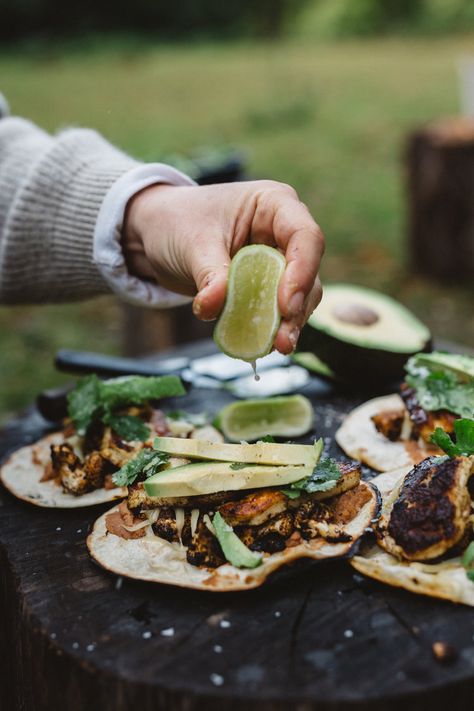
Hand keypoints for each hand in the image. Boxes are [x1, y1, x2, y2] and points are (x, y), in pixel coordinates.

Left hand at [123, 180, 323, 354]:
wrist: (156, 234)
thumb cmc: (177, 221)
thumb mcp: (192, 244)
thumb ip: (209, 275)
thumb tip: (214, 307)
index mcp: (273, 204)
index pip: (305, 236)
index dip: (302, 271)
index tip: (286, 304)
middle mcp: (283, 232)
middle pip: (307, 271)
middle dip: (297, 307)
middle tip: (283, 339)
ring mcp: (276, 260)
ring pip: (299, 295)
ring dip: (289, 323)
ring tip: (277, 347)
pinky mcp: (265, 285)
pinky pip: (276, 309)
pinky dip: (271, 327)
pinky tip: (262, 345)